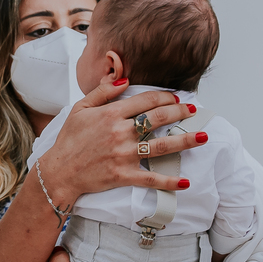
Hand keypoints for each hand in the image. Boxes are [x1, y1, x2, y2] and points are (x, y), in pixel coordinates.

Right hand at [37, 81, 205, 206]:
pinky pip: (151, 178)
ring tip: (203, 137)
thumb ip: (102, 91)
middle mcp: (120, 132)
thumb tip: (124, 79)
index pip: (146, 100)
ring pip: (162, 146)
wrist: (59, 171)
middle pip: (159, 119)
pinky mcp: (123, 175)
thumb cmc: (69, 140)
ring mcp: (123, 154)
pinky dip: (169, 182)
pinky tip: (185, 182)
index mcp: (111, 114)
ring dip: (186, 141)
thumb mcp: (80, 109)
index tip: (175, 97)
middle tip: (193, 111)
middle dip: (181, 112)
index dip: (165, 96)